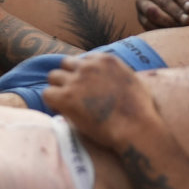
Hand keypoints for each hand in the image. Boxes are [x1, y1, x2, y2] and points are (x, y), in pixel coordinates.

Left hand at [43, 54, 161, 151]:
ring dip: (58, 88)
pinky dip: (51, 102)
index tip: (85, 86)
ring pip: (53, 77)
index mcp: (105, 60)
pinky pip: (47, 94)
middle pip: (65, 65)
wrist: (136, 128)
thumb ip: (119, 73)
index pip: (83, 59)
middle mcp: (88, 67)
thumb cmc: (141, 111)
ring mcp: (76, 81)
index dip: (81, 73)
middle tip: (73, 95)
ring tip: (66, 103)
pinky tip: (60, 111)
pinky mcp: (65, 97)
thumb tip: (113, 77)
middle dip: (68, 77)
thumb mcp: (134, 81)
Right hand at [136, 0, 188, 29]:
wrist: (175, 16)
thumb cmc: (186, 7)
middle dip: (176, 12)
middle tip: (187, 21)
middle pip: (163, 0)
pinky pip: (148, 23)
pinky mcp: (139, 15)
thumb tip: (186, 18)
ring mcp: (141, 1)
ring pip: (152, 11)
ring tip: (179, 26)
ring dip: (168, 20)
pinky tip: (170, 30)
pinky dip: (160, 28)